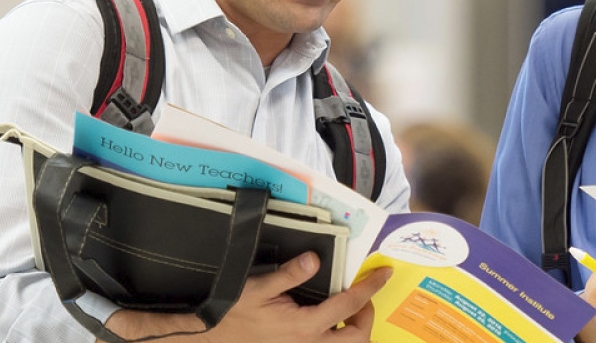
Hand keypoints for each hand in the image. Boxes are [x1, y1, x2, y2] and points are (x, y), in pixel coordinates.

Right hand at [105, 252, 391, 341]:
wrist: (212, 340)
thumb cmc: (233, 315)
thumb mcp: (258, 288)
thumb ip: (289, 274)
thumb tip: (315, 259)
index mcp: (305, 326)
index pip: (350, 305)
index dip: (371, 288)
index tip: (383, 273)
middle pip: (358, 337)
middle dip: (367, 315)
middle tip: (361, 295)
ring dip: (354, 330)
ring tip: (349, 310)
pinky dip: (337, 337)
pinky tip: (331, 323)